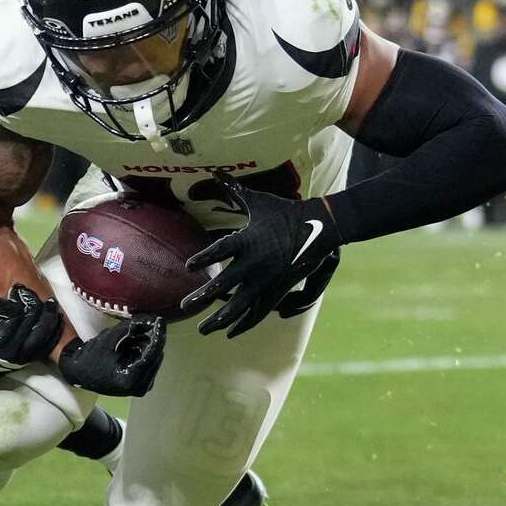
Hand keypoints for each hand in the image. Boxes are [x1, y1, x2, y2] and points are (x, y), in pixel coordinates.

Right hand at [59, 315, 165, 396]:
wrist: (79, 374)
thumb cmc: (90, 359)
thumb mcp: (109, 339)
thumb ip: (131, 328)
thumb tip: (152, 318)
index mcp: (131, 380)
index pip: (152, 354)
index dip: (158, 334)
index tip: (160, 320)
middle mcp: (141, 387)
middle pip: (155, 355)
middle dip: (144, 339)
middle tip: (129, 332)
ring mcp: (143, 387)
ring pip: (152, 356)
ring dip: (141, 345)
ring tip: (121, 345)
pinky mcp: (143, 384)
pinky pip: (149, 361)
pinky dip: (140, 352)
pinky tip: (125, 351)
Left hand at [182, 179, 341, 338]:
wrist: (320, 227)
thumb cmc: (286, 212)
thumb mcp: (259, 201)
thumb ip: (234, 191)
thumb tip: (216, 173)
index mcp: (248, 239)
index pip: (221, 249)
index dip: (205, 257)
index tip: (188, 266)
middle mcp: (256, 262)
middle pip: (226, 284)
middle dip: (204, 297)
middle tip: (185, 307)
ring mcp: (267, 279)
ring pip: (240, 305)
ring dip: (220, 319)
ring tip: (204, 329)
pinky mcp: (278, 290)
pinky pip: (259, 311)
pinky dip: (244, 323)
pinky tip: (230, 333)